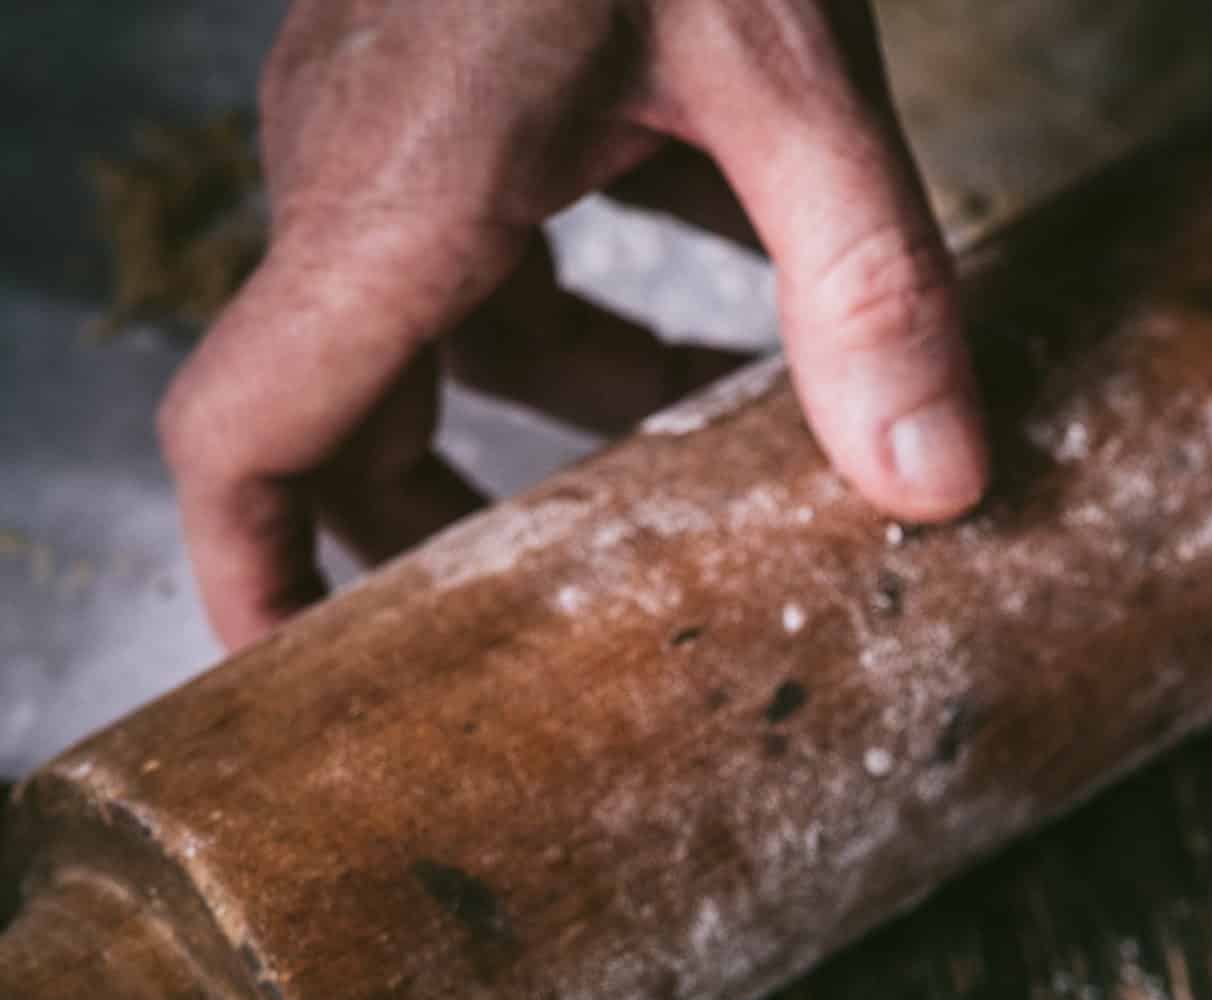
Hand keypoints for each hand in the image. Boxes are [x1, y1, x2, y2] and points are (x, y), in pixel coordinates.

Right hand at [157, 0, 986, 646]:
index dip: (252, 584)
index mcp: (392, 200)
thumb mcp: (787, 61)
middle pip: (334, 410)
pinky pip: (479, 228)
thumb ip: (868, 285)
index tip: (300, 691)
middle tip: (524, 628)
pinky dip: (580, 291)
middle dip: (421, 530)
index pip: (245, 438)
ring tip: (667, 483)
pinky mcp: (454, 63)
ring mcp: (390, 105)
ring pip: (422, 322)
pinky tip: (726, 311)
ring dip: (535, 411)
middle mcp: (356, 164)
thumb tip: (933, 492)